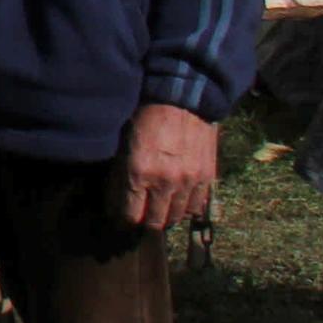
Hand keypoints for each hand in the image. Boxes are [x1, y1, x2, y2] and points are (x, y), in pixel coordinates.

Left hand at [117, 102, 218, 230]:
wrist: (182, 99)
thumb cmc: (145, 116)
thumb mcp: (122, 144)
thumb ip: (119, 175)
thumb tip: (115, 201)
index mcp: (139, 173)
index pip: (130, 215)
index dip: (122, 219)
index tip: (119, 217)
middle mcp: (165, 182)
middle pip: (154, 222)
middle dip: (143, 222)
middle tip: (138, 215)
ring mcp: (189, 182)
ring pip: (176, 218)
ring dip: (165, 217)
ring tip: (157, 209)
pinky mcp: (207, 177)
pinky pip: (196, 207)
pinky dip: (186, 209)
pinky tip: (177, 201)